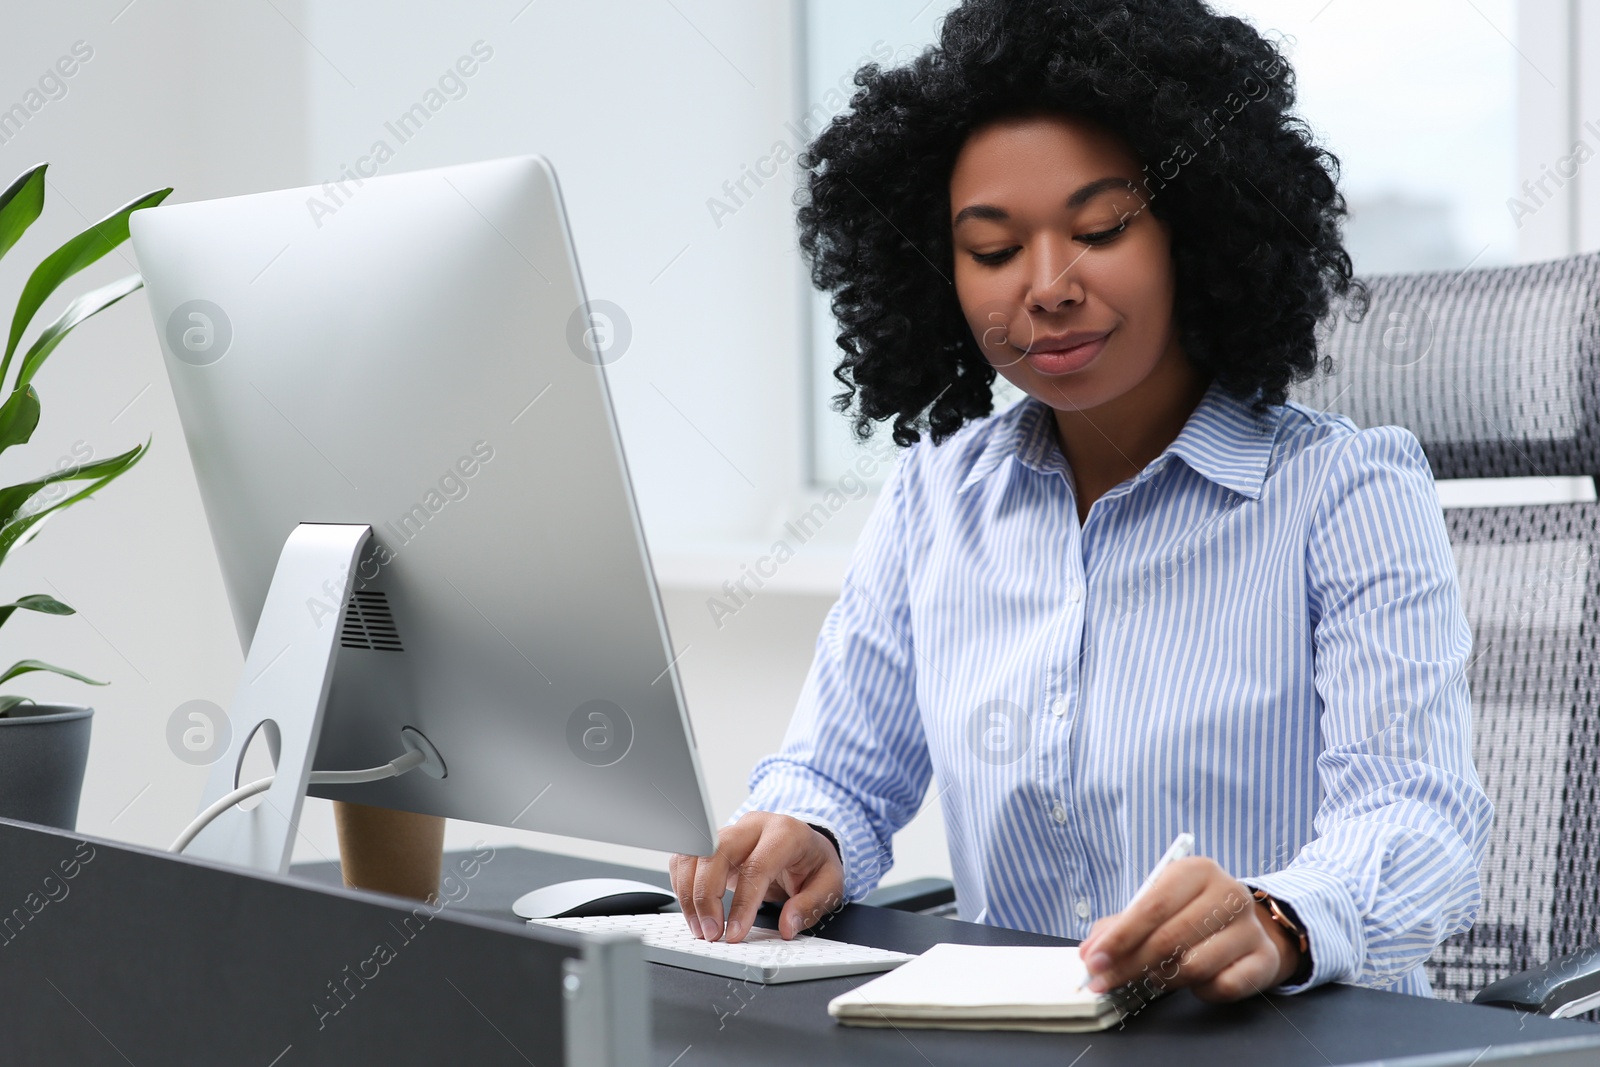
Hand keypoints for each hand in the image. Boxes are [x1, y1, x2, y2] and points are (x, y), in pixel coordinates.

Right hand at [668, 812, 844, 943]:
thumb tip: (787, 926)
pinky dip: (683, 886)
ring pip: (694, 853)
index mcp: (785, 833)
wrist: (806, 843)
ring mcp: (730, 830)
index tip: (735, 933)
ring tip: (701, 928)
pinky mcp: (713, 842)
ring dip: (690, 894)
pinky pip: (686, 857)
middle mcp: (754, 826)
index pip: (756, 866)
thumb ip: (810, 905)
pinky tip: (693, 911)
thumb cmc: (815, 862)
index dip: (742, 903)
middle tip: (711, 933)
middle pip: (715, 852)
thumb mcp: (830, 885)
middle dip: (706, 897)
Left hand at [1075, 856, 1302, 1001]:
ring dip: (1165, 978)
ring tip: (1154, 975)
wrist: (1248, 926)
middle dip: (1129, 964)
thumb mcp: (1155, 908)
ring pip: (1194, 966)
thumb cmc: (1190, 914)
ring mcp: (1251, 927)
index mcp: (1197, 871)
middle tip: (1103, 981)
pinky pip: (1223, 986)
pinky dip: (1201, 991)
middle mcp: (1229, 894)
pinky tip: (1194, 981)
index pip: (1153, 906)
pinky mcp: (1264, 959)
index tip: (1093, 961)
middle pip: (1170, 938)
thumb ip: (1118, 927)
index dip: (1119, 937)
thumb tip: (1090, 954)